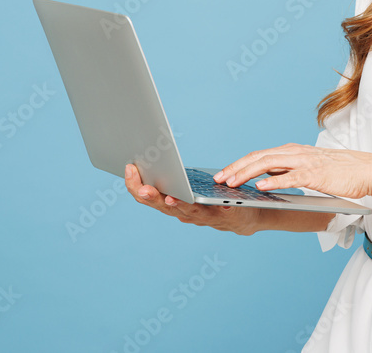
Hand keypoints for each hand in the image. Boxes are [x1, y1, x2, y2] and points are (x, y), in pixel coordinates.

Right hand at [124, 163, 261, 235]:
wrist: (243, 215)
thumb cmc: (211, 198)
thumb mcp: (189, 186)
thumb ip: (174, 176)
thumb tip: (156, 154)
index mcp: (173, 202)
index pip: (147, 196)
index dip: (135, 184)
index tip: (129, 167)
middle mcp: (183, 213)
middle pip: (162, 205)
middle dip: (151, 196)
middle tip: (143, 188)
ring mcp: (203, 216)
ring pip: (186, 211)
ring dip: (177, 204)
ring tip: (170, 196)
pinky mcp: (224, 216)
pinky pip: (216, 213)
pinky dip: (212, 209)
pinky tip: (210, 202)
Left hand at [214, 143, 371, 200]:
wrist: (367, 170)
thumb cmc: (339, 172)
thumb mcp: (309, 169)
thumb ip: (289, 172)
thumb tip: (266, 181)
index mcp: (292, 152)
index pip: (259, 155)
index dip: (239, 164)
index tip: (222, 174)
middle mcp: (295, 153)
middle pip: (258, 157)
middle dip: (235, 168)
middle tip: (217, 180)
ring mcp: (304, 162)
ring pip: (268, 164)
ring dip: (247, 173)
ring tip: (231, 184)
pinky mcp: (315, 174)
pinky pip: (289, 177)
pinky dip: (273, 181)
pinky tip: (259, 187)